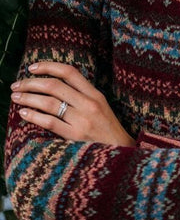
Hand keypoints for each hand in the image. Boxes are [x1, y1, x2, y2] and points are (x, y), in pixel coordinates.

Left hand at [10, 62, 134, 146]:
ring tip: (16, 98)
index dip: (48, 66)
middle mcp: (89, 104)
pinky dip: (34, 116)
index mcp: (96, 95)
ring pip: (49, 102)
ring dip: (28, 98)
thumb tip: (53, 86)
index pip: (69, 72)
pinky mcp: (76, 136)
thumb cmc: (109, 131)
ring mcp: (83, 120)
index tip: (32, 68)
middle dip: (31, 83)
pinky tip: (24, 114)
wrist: (123, 152)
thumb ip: (82, 96)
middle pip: (54, 86)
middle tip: (17, 85)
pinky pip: (50, 122)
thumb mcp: (102, 107)